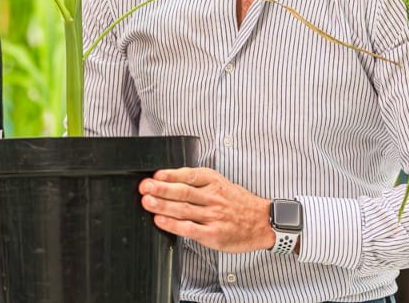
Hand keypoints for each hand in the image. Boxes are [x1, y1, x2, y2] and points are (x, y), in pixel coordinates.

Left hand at [139, 167, 273, 252]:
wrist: (263, 222)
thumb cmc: (239, 203)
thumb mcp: (223, 184)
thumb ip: (200, 182)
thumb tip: (170, 180)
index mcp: (215, 182)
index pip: (189, 175)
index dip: (170, 174)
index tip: (155, 175)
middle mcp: (213, 197)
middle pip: (183, 192)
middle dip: (161, 189)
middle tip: (145, 187)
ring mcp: (213, 216)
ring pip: (184, 209)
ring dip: (162, 205)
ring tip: (147, 202)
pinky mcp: (213, 234)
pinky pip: (189, 229)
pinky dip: (173, 225)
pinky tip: (160, 221)